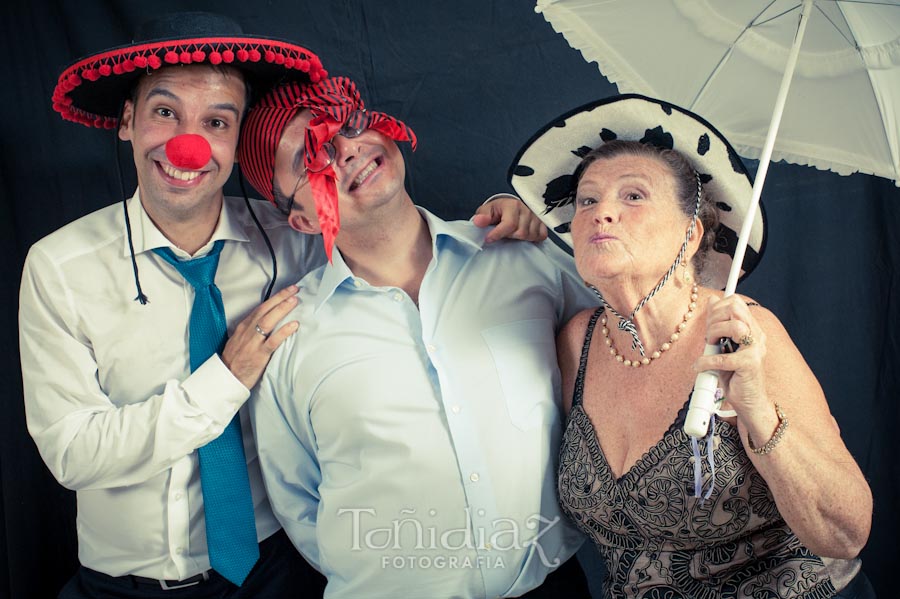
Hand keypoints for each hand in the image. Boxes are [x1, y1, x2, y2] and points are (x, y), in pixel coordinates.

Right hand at [221, 285, 299, 388]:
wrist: (226, 378)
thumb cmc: (235, 361)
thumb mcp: (240, 341)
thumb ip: (252, 331)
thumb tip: (268, 322)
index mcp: (243, 327)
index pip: (261, 308)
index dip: (274, 298)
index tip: (287, 290)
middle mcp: (247, 332)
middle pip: (265, 310)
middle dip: (280, 298)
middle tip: (294, 290)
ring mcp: (253, 343)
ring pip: (268, 321)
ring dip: (282, 309)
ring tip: (294, 301)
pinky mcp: (258, 355)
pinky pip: (273, 341)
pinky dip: (283, 331)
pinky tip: (294, 325)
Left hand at [472, 194, 547, 242]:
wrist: (511, 207)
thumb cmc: (499, 210)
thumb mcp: (487, 210)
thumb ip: (482, 216)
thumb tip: (479, 221)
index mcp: (513, 205)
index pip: (509, 224)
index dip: (497, 234)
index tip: (488, 239)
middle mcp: (527, 210)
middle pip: (520, 233)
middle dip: (509, 236)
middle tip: (503, 233)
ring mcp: (536, 217)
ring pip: (530, 236)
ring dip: (520, 238)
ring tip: (513, 232)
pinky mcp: (543, 223)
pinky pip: (540, 236)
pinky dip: (532, 238)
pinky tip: (524, 234)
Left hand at [693, 294, 767, 416]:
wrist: (748, 402)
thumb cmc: (734, 374)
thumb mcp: (723, 345)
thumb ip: (718, 324)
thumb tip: (711, 301)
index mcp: (752, 329)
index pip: (736, 303)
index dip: (717, 308)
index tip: (708, 321)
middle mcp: (757, 336)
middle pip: (735, 309)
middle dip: (714, 319)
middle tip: (708, 335)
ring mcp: (755, 350)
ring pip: (734, 327)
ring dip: (714, 334)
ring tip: (709, 347)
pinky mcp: (750, 365)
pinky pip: (724, 357)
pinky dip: (707, 361)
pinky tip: (700, 366)